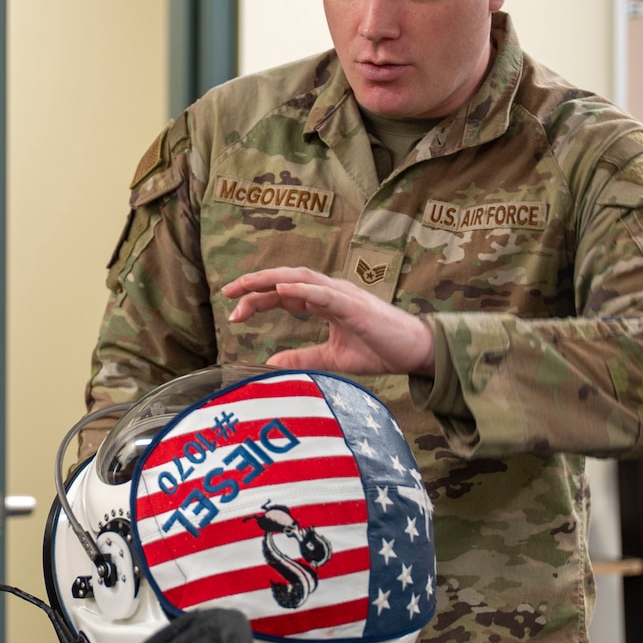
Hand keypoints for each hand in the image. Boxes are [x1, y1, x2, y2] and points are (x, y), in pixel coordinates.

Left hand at [221, 266, 436, 375]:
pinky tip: (281, 291)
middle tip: (228, 293)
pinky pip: (324, 294)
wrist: (414, 352)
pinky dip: (301, 290)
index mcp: (324, 302)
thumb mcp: (332, 358)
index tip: (235, 311)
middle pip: (286, 281)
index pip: (284, 295)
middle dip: (256, 284)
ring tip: (246, 284)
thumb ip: (303, 357)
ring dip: (271, 281)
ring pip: (301, 279)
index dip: (258, 299)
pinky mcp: (355, 306)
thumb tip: (272, 362)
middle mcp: (330, 293)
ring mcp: (343, 296)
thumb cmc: (379, 350)